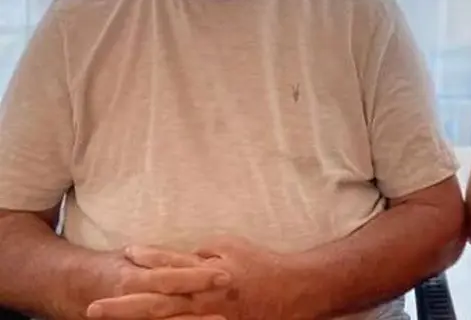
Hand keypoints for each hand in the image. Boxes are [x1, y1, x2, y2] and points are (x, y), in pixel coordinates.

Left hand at [88, 238, 284, 319]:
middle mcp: (201, 297)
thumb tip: (183, 254)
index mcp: (205, 273)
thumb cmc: (261, 265)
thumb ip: (203, 252)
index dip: (147, 259)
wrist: (290, 290)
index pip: (170, 265)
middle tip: (93, 308)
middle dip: (122, 306)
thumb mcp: (232, 246)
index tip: (125, 253)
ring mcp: (206, 317)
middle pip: (155, 303)